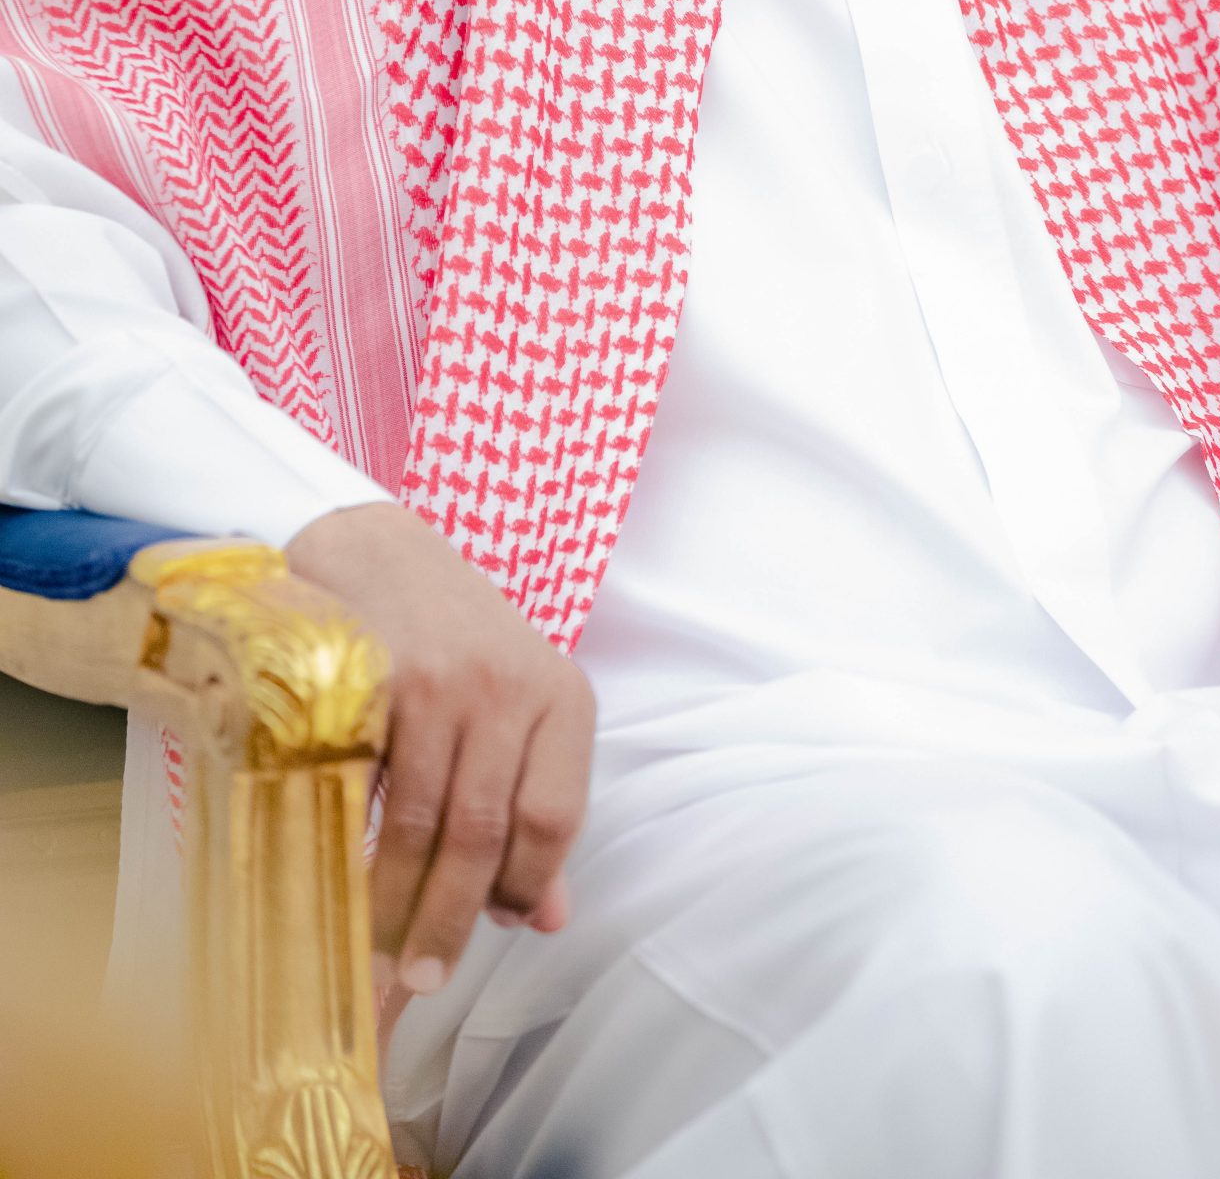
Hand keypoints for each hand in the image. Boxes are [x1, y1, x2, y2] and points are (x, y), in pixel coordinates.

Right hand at [284, 500, 594, 993]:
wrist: (375, 551)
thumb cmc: (452, 644)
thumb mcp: (516, 714)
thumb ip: (534, 811)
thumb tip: (547, 918)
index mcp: (562, 697)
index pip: (555, 819)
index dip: (523, 887)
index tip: (492, 933)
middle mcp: (512, 685)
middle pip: (488, 831)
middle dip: (452, 918)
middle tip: (424, 977)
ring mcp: (444, 680)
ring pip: (426, 819)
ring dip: (401, 899)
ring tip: (383, 949)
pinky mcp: (377, 677)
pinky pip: (369, 787)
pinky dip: (358, 845)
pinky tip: (348, 878)